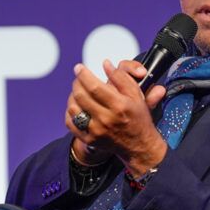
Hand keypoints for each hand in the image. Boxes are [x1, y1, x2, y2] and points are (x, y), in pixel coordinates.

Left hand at [64, 59, 167, 175]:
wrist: (138, 145)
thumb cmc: (138, 117)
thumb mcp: (136, 95)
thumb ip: (121, 77)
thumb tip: (106, 64)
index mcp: (119, 106)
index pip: (94, 87)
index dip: (83, 75)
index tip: (79, 67)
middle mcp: (106, 119)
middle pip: (81, 96)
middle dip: (77, 83)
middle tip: (79, 78)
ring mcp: (96, 131)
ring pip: (73, 108)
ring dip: (72, 96)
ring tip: (78, 91)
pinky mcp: (89, 139)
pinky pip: (70, 123)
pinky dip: (70, 112)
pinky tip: (76, 106)